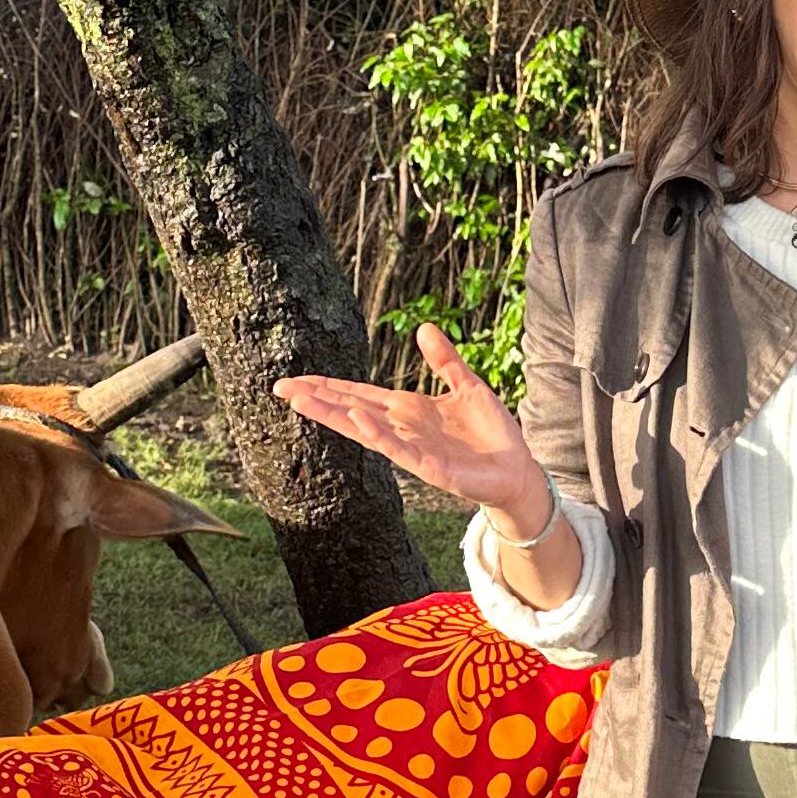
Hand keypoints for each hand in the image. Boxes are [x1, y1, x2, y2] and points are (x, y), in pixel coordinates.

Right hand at [276, 324, 550, 534]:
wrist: (516, 470)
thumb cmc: (492, 434)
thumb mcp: (467, 385)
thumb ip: (444, 360)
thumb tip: (423, 327)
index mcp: (408, 409)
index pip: (359, 394)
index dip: (329, 385)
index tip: (296, 378)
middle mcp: (402, 428)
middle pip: (351, 409)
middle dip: (317, 398)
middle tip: (280, 387)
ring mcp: (412, 449)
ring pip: (364, 430)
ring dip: (334, 416)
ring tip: (302, 401)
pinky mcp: (429, 467)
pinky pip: (398, 449)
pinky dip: (377, 435)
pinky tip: (357, 420)